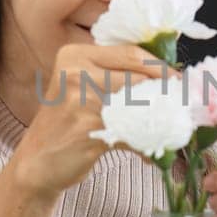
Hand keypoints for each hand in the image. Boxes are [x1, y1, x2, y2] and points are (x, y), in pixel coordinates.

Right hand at [7, 43, 165, 198]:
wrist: (36, 162)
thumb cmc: (66, 123)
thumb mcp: (81, 88)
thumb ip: (113, 75)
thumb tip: (168, 76)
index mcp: (74, 55)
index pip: (132, 54)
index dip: (161, 67)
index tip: (179, 80)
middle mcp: (75, 73)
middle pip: (137, 77)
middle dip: (164, 93)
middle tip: (180, 107)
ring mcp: (80, 101)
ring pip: (138, 104)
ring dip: (158, 120)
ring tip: (168, 130)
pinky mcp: (88, 129)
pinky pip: (130, 133)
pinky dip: (145, 146)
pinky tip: (149, 154)